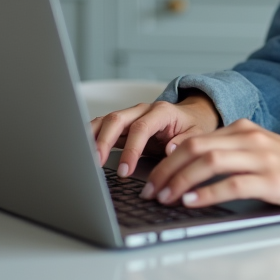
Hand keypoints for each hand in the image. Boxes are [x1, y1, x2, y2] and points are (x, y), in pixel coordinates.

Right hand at [91, 94, 220, 177]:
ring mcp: (130, 115)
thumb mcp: (197, 134)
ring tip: (83, 157)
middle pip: (117, 119)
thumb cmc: (192, 126)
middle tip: (97, 164)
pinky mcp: (122, 124)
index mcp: (162, 111)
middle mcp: (142, 110)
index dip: (131, 149)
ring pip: (105, 120)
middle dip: (104, 141)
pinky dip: (90, 136)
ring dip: (92, 137)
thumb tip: (170, 149)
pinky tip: (81, 149)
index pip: (141, 127)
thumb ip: (185, 141)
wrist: (190, 116)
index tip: (125, 170)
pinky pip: (102, 126)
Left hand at [141, 118, 279, 209]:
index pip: (195, 139)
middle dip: (166, 170)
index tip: (151, 175)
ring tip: (164, 197)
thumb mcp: (260, 151)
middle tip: (150, 190)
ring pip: (209, 162)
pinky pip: (232, 184)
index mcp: (244, 131)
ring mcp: (261, 158)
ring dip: (180, 181)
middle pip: (195, 148)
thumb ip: (230, 153)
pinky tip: (192, 202)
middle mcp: (249, 139)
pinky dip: (207, 193)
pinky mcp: (273, 180)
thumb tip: (191, 164)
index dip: (168, 158)